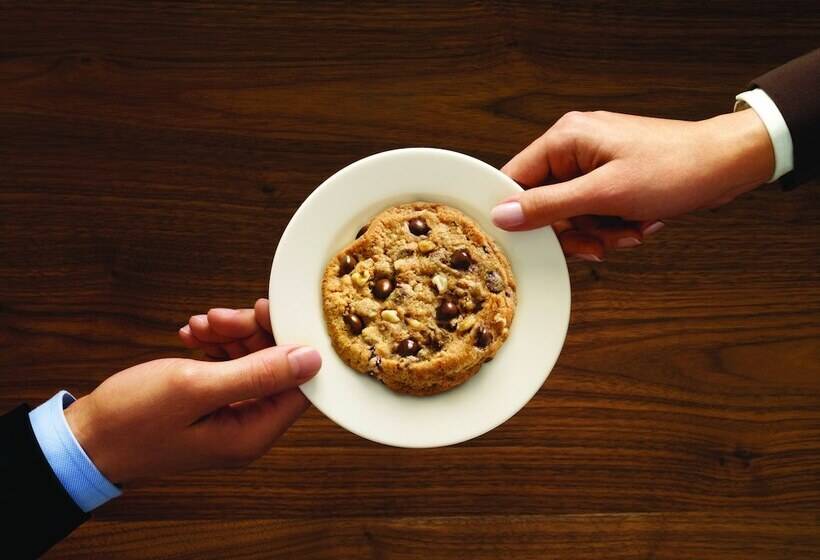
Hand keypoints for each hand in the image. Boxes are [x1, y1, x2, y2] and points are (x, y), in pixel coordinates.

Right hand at [64, 308, 319, 483]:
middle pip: (275, 366)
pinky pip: (228, 365)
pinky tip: (191, 335)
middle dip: (250, 333)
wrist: (84, 438)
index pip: (299, 382)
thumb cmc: (132, 419)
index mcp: (253, 433)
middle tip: (219, 316)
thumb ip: (258, 373)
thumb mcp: (196, 387)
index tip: (265, 310)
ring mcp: (230, 415)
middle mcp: (247, 427)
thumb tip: (311, 359)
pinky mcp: (212, 403)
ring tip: (198, 324)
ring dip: (229, 334)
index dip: (288, 342)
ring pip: (250, 360)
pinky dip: (213, 345)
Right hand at [491, 109, 774, 260]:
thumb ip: (548, 206)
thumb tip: (502, 214)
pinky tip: (636, 225)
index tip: (528, 241)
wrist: (728, 164)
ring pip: (571, 214)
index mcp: (565, 139)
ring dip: (597, 232)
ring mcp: (594, 163)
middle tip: (596, 243)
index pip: (515, 179)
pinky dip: (612, 225)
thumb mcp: (605, 194)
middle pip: (544, 203)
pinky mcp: (611, 178)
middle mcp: (574, 148)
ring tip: (627, 231)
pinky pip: (593, 211)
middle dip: (573, 230)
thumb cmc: (675, 168)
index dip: (518, 214)